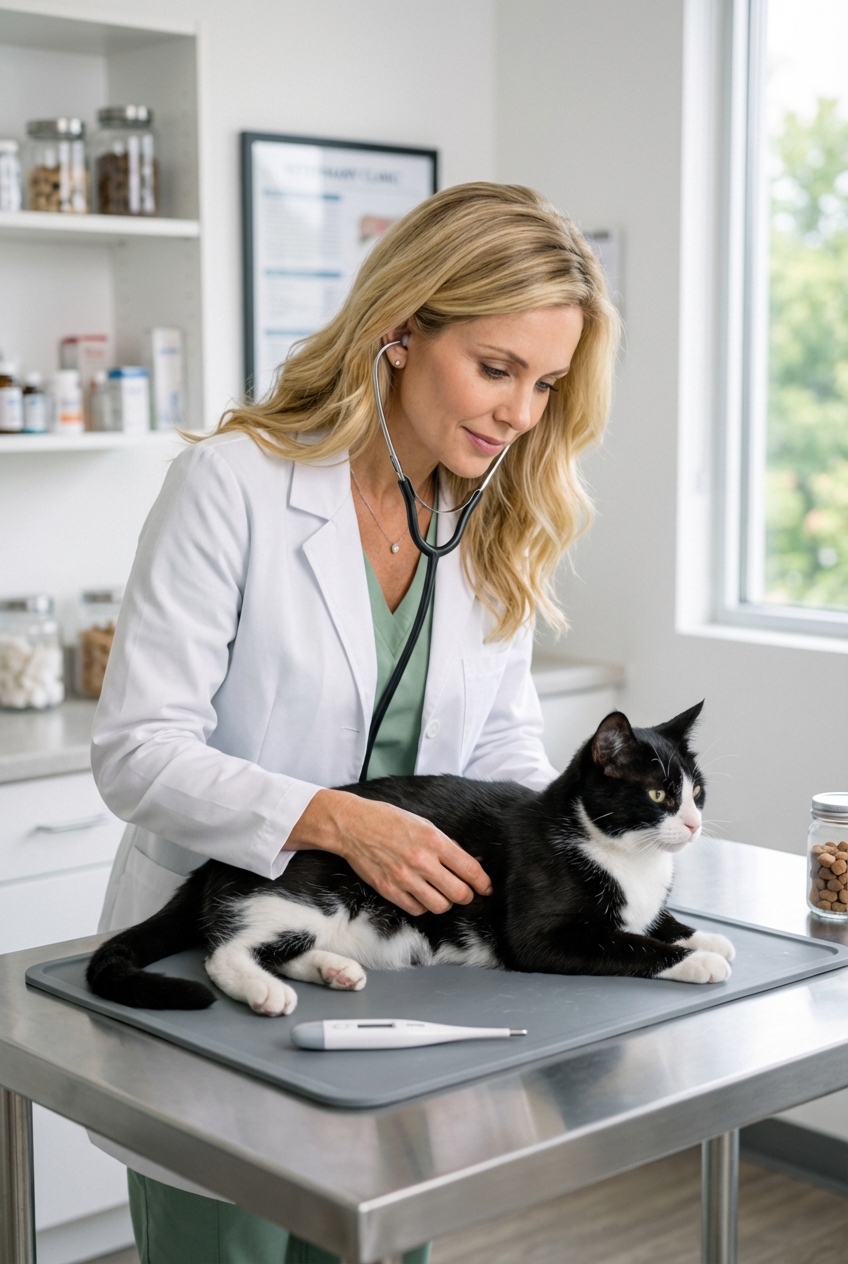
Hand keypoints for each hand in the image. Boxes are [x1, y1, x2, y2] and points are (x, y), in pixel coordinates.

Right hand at [284, 789, 491, 916]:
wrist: (352, 826)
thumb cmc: (388, 820)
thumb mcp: (423, 823)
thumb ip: (445, 844)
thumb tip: (466, 863)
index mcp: (434, 840)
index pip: (470, 870)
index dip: (483, 883)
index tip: (486, 887)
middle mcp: (422, 861)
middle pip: (459, 893)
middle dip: (466, 895)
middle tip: (464, 892)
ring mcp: (405, 878)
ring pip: (440, 906)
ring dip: (445, 902)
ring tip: (442, 893)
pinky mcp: (390, 890)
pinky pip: (417, 909)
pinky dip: (423, 906)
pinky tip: (421, 895)